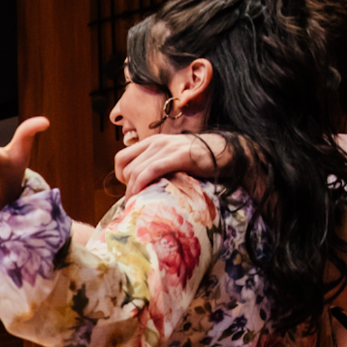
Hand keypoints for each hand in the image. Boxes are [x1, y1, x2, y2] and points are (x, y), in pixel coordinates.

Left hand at [114, 131, 228, 195]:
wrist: (226, 151)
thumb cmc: (199, 160)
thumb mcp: (172, 158)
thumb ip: (157, 164)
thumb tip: (141, 184)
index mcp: (152, 142)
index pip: (121, 158)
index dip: (120, 175)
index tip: (130, 188)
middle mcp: (156, 143)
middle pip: (127, 168)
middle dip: (127, 187)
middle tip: (136, 200)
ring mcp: (166, 148)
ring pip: (136, 171)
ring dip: (132, 191)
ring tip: (137, 204)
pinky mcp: (177, 156)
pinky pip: (150, 171)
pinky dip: (141, 185)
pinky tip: (141, 196)